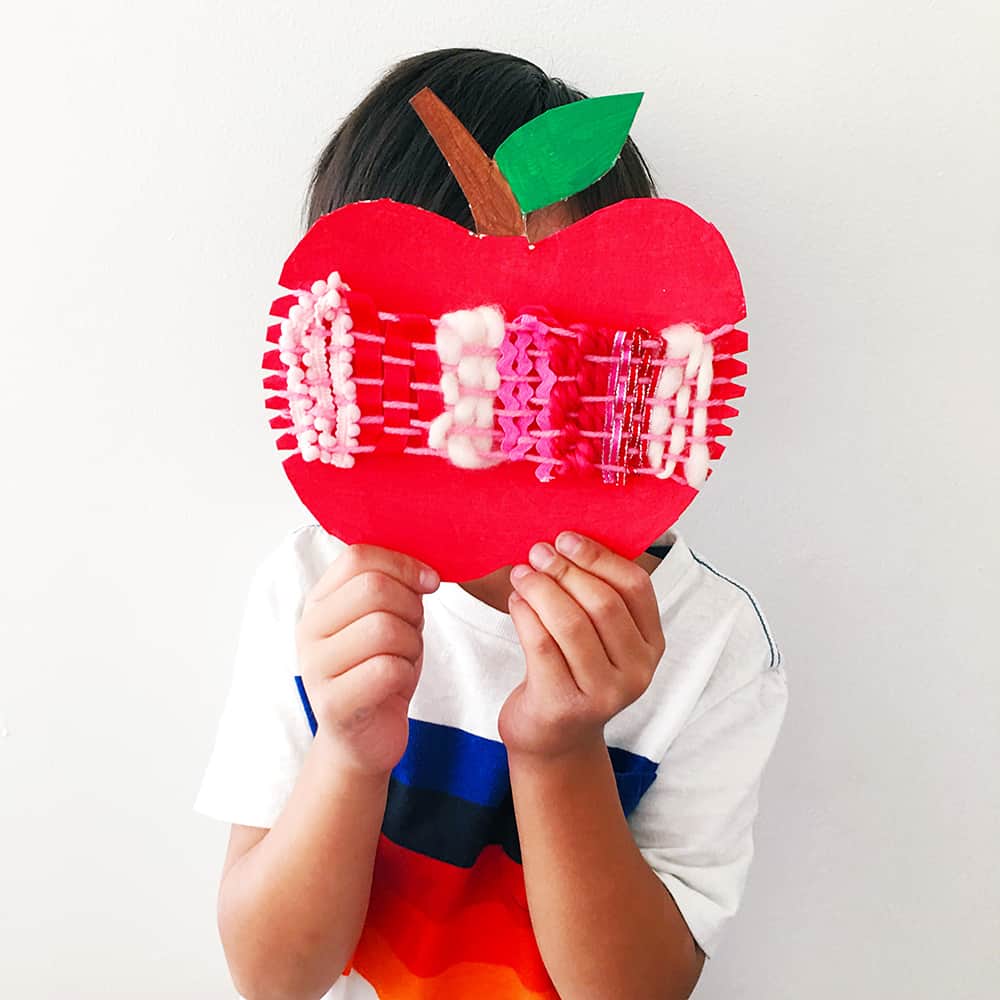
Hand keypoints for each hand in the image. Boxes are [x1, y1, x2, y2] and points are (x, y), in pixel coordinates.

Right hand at [296, 544, 439, 777]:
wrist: (364, 739)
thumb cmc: (379, 671)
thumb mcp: (387, 618)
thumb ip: (393, 587)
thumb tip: (423, 567)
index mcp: (320, 600)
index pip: (358, 556)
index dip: (403, 564)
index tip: (428, 582)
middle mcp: (309, 629)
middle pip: (374, 588)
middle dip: (411, 606)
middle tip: (413, 629)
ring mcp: (316, 668)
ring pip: (384, 627)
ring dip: (410, 643)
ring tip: (403, 658)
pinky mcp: (334, 704)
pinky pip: (387, 668)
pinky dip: (406, 673)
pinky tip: (396, 684)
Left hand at [498, 532, 665, 760]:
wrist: (551, 734)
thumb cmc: (573, 670)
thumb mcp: (599, 635)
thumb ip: (596, 592)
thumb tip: (567, 538)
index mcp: (652, 645)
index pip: (636, 587)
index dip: (600, 557)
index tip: (566, 538)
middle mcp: (637, 672)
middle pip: (602, 604)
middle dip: (565, 570)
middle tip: (537, 552)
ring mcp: (603, 693)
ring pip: (571, 624)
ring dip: (541, 589)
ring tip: (521, 574)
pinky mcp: (565, 705)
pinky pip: (541, 645)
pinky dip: (524, 614)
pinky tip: (515, 601)